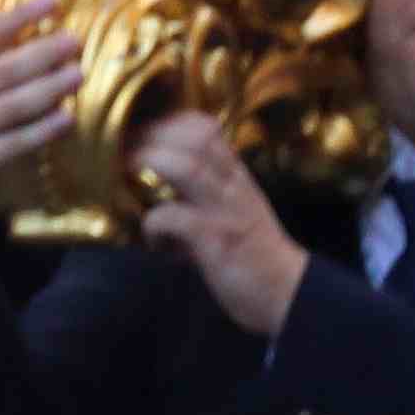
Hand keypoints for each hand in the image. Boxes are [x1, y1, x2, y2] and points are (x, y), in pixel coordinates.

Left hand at [134, 110, 310, 339]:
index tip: (144, 132)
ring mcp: (226, 211)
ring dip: (153, 164)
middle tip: (127, 151)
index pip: (207, 128)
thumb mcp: (234, 212)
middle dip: (155, 136)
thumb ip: (204, 197)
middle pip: (196, 138)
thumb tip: (161, 195)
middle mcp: (233, 186)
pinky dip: (154, 222)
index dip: (171, 122)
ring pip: (189, 167)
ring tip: (130, 175)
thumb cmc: (256, 255)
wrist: (288, 292)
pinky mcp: (217, 241)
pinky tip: (152, 238)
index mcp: (237, 177)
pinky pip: (177, 218)